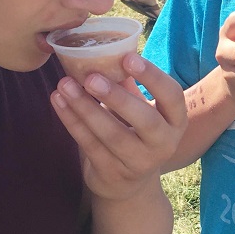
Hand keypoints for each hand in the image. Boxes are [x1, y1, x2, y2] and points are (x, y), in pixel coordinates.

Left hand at [50, 51, 186, 202]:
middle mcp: (163, 144)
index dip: (152, 76)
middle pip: (144, 120)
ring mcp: (139, 163)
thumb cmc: (134, 132)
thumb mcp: (140, 109)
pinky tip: (58, 101)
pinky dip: (72, 121)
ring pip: (111, 134)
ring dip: (85, 108)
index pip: (172, 96)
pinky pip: (89, 145)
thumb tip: (104, 49)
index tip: (128, 57)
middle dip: (116, 97)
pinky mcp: (113, 174)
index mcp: (175, 121)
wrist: (127, 185)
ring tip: (65, 85)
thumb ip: (128, 84)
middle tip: (90, 77)